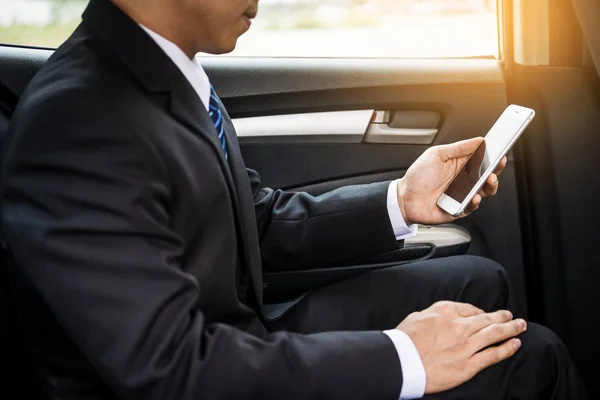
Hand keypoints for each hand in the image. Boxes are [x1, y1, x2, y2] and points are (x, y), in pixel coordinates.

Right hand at [396, 301, 525, 393]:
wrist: (402, 362)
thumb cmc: (404, 341)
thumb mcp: (416, 317)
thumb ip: (432, 314)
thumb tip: (438, 315)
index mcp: (445, 312)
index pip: (469, 308)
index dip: (480, 311)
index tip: (484, 313)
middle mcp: (459, 326)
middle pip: (487, 319)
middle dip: (502, 316)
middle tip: (511, 316)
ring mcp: (466, 346)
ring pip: (495, 334)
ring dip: (511, 329)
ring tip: (520, 326)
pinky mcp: (468, 365)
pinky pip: (493, 355)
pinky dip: (506, 349)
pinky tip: (515, 344)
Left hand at [397, 138, 506, 224]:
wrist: (404, 198)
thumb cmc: (417, 177)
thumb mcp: (437, 155)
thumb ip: (458, 148)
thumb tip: (478, 140)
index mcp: (460, 166)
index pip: (482, 161)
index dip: (493, 156)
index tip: (501, 150)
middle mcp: (463, 181)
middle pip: (487, 176)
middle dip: (496, 170)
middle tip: (498, 164)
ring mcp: (461, 195)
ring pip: (484, 192)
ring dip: (490, 186)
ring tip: (489, 180)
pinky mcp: (458, 209)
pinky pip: (472, 207)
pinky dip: (475, 202)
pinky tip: (473, 197)